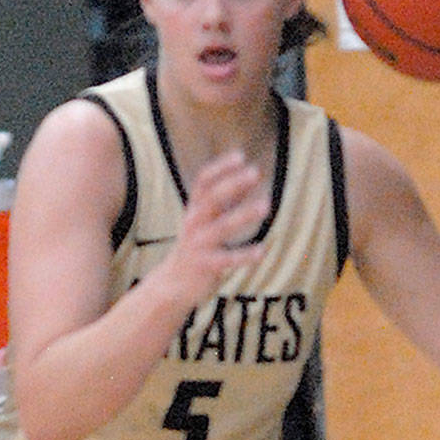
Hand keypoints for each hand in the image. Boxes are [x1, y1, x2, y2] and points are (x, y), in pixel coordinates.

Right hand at [159, 151, 269, 301]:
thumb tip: (250, 174)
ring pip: (221, 226)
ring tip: (267, 204)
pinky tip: (262, 251)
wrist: (172, 283)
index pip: (203, 181)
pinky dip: (244, 255)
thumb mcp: (206, 219)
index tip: (240, 155)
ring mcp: (198, 243)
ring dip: (244, 214)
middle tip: (255, 172)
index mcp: (194, 209)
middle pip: (211, 198)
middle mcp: (194, 222)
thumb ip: (228, 199)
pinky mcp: (205, 266)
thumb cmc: (196, 246)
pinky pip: (227, 259)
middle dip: (233, 184)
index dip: (220, 168)